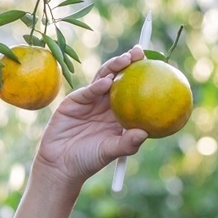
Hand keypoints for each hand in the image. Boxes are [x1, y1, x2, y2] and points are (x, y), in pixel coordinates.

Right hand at [32, 45, 148, 187]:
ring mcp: (90, 100)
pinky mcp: (73, 101)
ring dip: (114, 67)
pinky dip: (97, 86)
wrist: (61, 165)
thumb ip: (126, 144)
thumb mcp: (110, 152)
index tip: (157, 65)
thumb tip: (145, 133)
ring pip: (103, 78)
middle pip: (119, 78)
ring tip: (126, 59)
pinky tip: (106, 82)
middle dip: (130, 62)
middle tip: (141, 52)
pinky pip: (88, 91)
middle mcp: (105, 104)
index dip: (142, 75)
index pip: (133, 90)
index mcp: (119, 114)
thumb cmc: (88, 160)